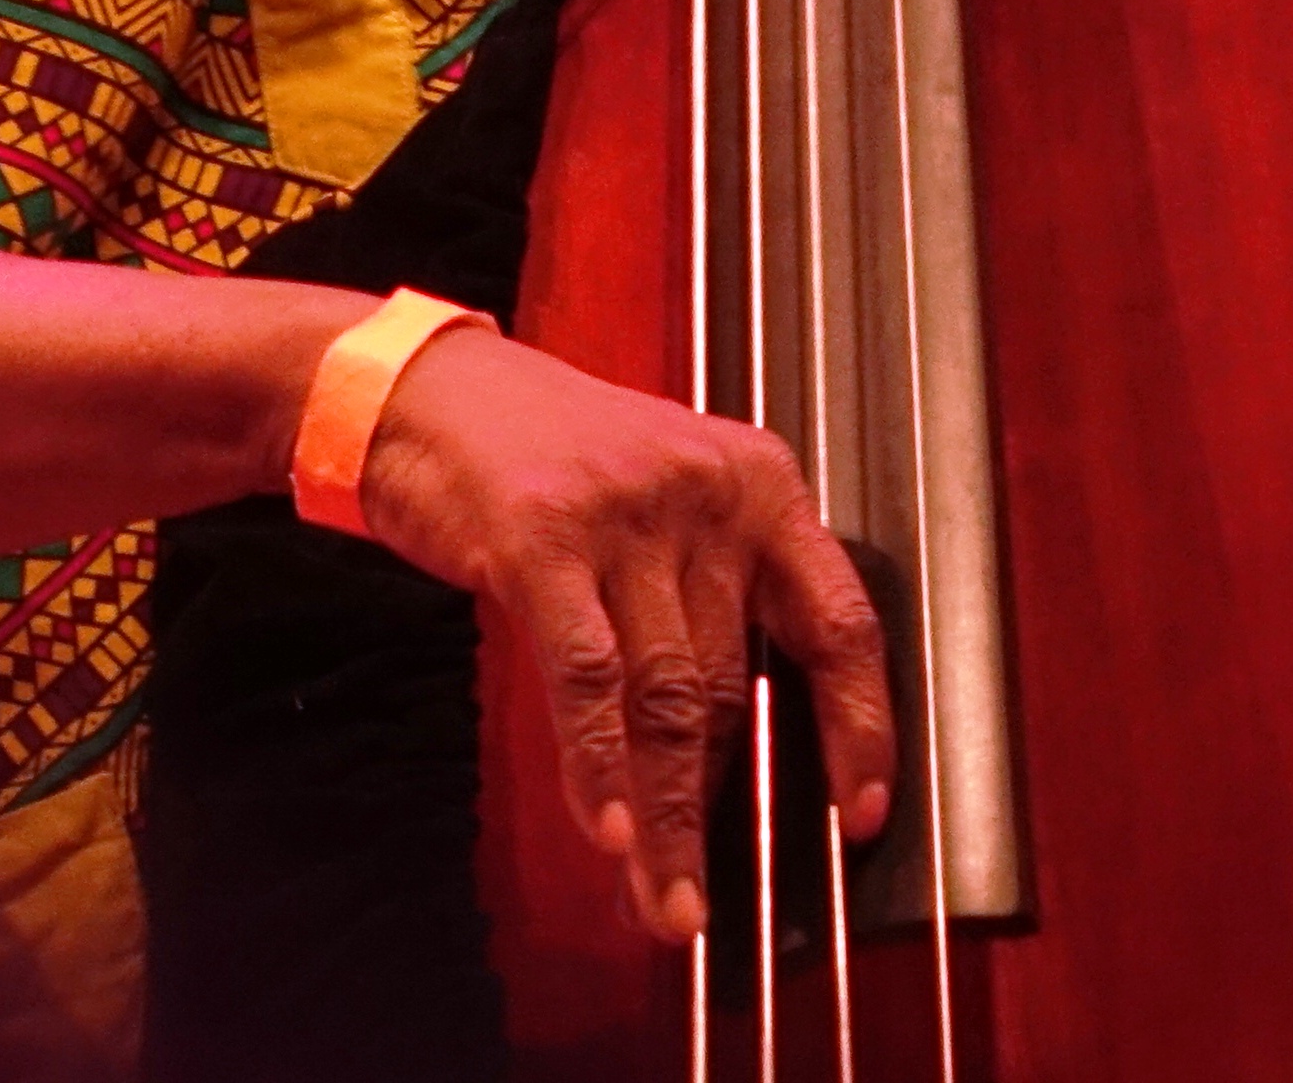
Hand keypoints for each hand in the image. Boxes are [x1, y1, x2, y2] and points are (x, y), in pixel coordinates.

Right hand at [339, 323, 891, 943]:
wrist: (428, 391)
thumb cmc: (549, 457)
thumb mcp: (664, 500)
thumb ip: (709, 598)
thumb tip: (733, 753)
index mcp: (758, 483)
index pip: (841, 620)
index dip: (862, 729)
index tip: (865, 814)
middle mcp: (706, 493)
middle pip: (731, 685)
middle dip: (716, 810)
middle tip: (700, 896)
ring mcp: (624, 513)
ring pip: (666, 699)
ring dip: (664, 818)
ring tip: (659, 900)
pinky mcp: (541, 538)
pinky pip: (588, 679)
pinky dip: (600, 766)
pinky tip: (608, 832)